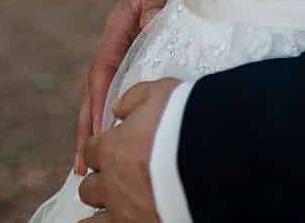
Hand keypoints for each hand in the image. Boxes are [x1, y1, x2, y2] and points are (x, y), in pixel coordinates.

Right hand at [74, 0, 176, 172]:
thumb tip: (148, 26)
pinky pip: (125, 86)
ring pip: (108, 91)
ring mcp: (128, 47)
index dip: (99, 101)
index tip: (97, 132)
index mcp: (120, 21)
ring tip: (89, 162)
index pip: (104, 66)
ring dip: (98, 125)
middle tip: (81, 164)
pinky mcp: (141, 52)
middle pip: (97, 88)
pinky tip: (116, 136)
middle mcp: (119, 37)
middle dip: (88, 126)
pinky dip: (116, 112)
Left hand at [79, 77, 179, 219]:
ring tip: (111, 209)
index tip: (109, 148)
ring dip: (100, 212)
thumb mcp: (162, 93)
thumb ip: (135, 98)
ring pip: (92, 221)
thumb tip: (121, 107)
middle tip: (115, 178)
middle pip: (90, 188)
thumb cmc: (189, 125)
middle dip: (100, 182)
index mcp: (112, 149)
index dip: (100, 149)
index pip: (91, 151)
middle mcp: (112, 183)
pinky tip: (124, 220)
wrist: (214, 158)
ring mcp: (124, 211)